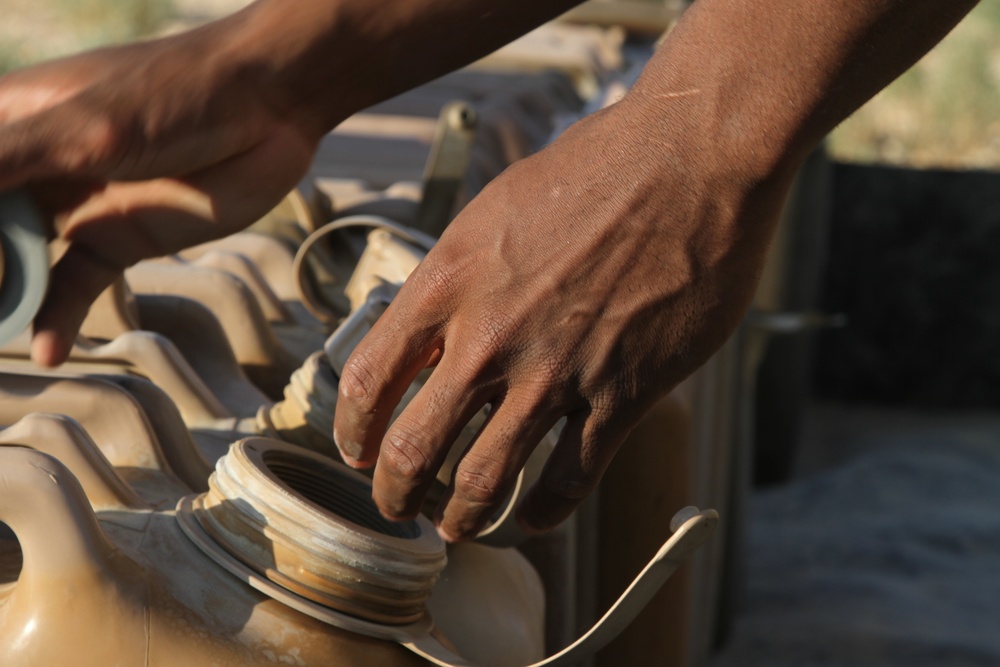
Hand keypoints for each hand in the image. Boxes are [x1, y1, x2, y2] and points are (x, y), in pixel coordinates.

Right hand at [0, 17, 321, 365]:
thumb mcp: (82, 129)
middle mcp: (34, 165)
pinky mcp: (120, 237)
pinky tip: (44, 348)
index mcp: (10, 121)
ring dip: (0, 299)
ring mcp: (76, 204)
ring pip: (15, 261)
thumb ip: (2, 162)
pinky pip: (75, 285)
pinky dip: (57, 315)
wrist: (271, 109)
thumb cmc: (175, 96)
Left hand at [333, 97, 792, 540]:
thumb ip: (458, 274)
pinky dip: (546, 511)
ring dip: (460, 516)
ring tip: (454, 528)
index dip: (351, 430)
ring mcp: (555, 370)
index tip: (354, 451)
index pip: (369, 379)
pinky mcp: (621, 392)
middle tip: (395, 506)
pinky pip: (570, 477)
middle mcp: (489, 335)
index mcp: (449, 281)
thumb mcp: (495, 210)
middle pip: (413, 446)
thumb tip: (435, 324)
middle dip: (394, 492)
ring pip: (484, 478)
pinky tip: (535, 519)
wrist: (691, 160)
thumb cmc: (596, 168)